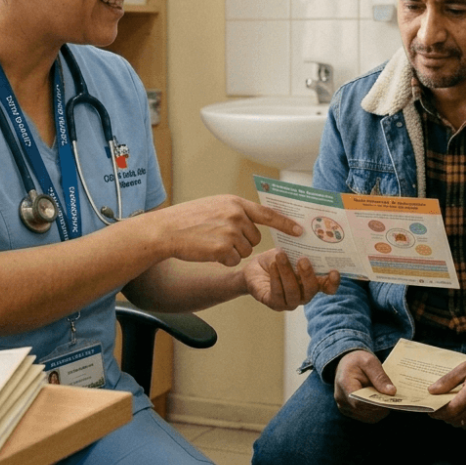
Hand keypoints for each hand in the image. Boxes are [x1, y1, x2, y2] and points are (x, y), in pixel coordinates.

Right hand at [160, 196, 301, 265]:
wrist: (166, 230)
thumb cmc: (188, 219)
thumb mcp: (214, 205)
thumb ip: (234, 211)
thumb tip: (253, 221)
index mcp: (235, 203)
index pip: (267, 214)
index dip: (285, 223)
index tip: (299, 230)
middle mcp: (236, 215)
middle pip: (255, 238)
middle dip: (242, 242)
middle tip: (220, 237)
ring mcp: (230, 232)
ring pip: (245, 251)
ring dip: (231, 252)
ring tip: (211, 242)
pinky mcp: (222, 249)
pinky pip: (233, 261)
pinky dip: (222, 260)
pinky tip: (208, 251)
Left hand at [244, 249, 339, 310]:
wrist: (255, 268)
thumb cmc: (277, 259)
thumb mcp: (291, 252)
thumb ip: (301, 250)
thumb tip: (307, 236)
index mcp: (313, 282)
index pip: (328, 287)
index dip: (333, 282)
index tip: (334, 271)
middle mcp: (304, 294)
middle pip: (311, 290)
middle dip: (308, 274)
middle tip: (302, 259)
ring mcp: (290, 301)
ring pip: (293, 292)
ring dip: (287, 273)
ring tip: (281, 256)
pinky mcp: (274, 303)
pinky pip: (277, 294)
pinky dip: (276, 278)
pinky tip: (273, 265)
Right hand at [333, 350, 393, 422]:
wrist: (346, 363)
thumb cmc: (357, 360)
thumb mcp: (370, 362)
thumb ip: (380, 376)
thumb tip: (391, 392)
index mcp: (344, 383)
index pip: (359, 401)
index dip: (376, 403)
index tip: (390, 400)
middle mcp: (341, 398)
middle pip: (364, 410)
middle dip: (381, 407)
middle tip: (396, 401)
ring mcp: (344, 407)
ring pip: (366, 416)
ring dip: (379, 410)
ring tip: (390, 401)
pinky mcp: (350, 411)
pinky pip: (365, 416)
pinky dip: (376, 412)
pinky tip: (383, 404)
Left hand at [428, 358, 465, 430]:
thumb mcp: (464, 368)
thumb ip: (447, 380)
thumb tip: (431, 390)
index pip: (452, 409)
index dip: (438, 412)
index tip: (429, 409)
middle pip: (455, 419)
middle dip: (442, 416)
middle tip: (435, 409)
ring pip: (461, 424)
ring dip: (451, 420)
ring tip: (445, 410)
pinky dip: (461, 422)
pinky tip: (458, 412)